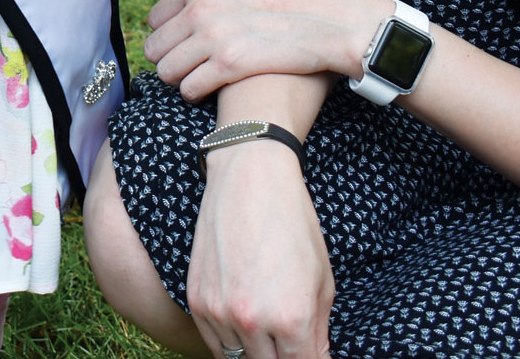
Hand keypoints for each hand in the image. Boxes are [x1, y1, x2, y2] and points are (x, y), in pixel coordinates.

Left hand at [145, 0, 380, 99]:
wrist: (334, 19)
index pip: (155, 18)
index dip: (167, 36)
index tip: (184, 47)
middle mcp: (201, 7)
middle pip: (155, 46)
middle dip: (169, 61)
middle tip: (191, 70)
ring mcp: (213, 35)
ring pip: (166, 70)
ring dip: (180, 80)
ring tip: (200, 82)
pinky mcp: (229, 64)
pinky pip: (188, 88)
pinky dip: (195, 94)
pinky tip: (211, 92)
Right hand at [188, 143, 334, 358]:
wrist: (249, 179)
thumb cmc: (293, 223)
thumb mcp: (322, 280)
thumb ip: (319, 331)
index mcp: (292, 318)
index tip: (314, 355)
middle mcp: (253, 322)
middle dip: (286, 358)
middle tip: (291, 344)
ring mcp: (219, 312)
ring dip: (257, 354)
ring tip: (269, 335)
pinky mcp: (197, 301)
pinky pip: (215, 344)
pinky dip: (231, 344)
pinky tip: (246, 329)